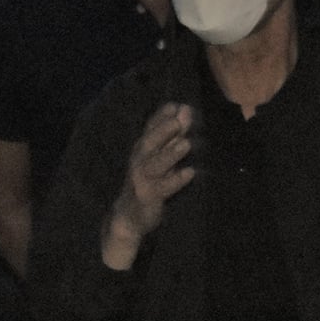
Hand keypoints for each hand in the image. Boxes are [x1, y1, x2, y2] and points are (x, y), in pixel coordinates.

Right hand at [101, 102, 195, 268]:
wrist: (129, 216)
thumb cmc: (148, 181)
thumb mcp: (158, 157)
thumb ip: (172, 136)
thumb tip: (185, 110)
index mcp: (141, 150)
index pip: (149, 129)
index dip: (160, 116)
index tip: (175, 105)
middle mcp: (139, 162)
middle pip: (149, 143)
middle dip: (163, 130)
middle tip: (179, 118)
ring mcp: (142, 180)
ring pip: (155, 165)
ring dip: (170, 154)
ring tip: (186, 143)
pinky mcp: (149, 197)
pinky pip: (163, 188)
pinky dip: (176, 180)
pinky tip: (190, 173)